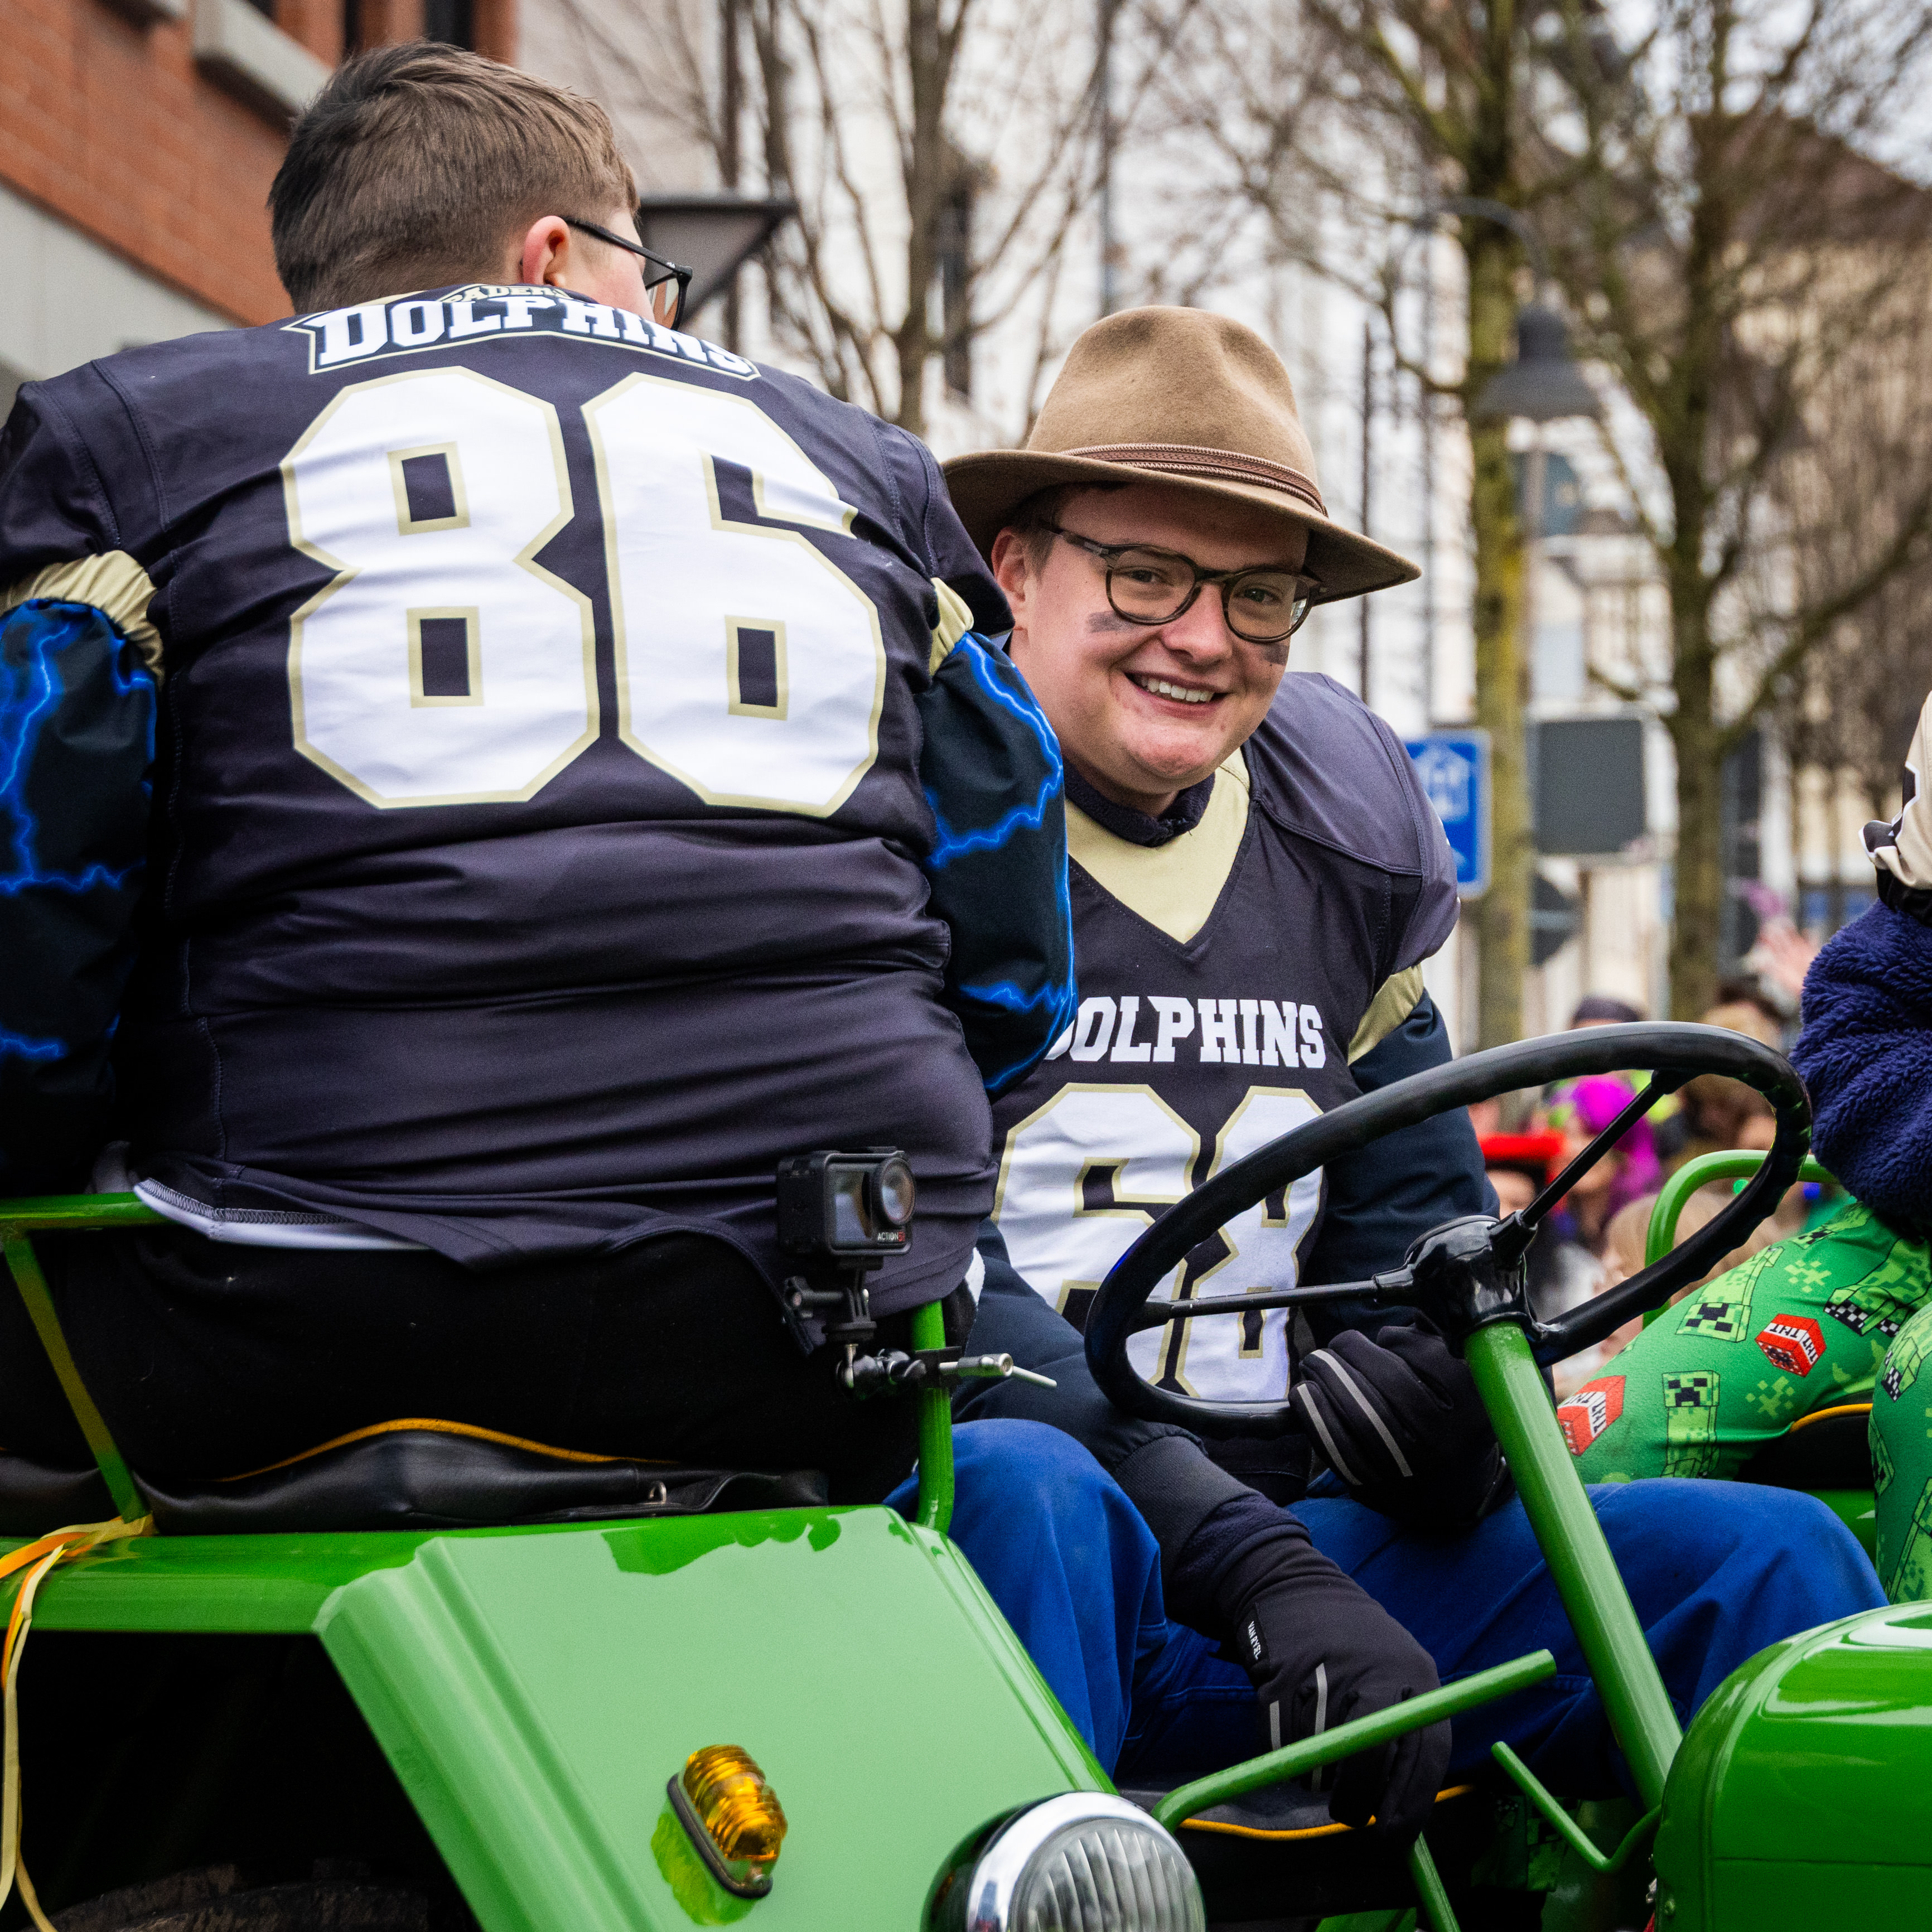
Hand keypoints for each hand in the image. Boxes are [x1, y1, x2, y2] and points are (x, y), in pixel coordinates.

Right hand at [1219, 1537, 1449, 1841]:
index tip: (1393, 1836)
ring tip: (1317, 1749)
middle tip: (1349, 1816)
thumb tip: (1400, 1807)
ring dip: (1317, 1772)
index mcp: (1416, 1674)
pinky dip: (1284, 1747)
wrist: (1291, 1582)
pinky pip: (1284, 1740)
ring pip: (1323, 1756)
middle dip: (1358, 1800)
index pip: (1426, 1754)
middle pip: (1371, 1759)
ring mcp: (1327, 1671)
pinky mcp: (1282, 1674)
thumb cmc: (1351, 1641)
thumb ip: (1403, 1727)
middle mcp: (1377, 1672)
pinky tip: (1291, 1723)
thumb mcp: (1395, 1669)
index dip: (1411, 1804)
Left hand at [1290, 1316, 1503, 1525]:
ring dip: (1328, 1379)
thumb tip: (1410, 1293)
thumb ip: (1435, 1340)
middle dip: (1351, 1353)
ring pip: (1362, 1416)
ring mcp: (1412, 1469)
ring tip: (1316, 1364)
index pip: (1425, 1356)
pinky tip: (1305, 1394)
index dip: (1395, 1339)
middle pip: (1389, 1383)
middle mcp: (1446, 1440)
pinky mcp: (1379, 1488)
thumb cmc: (1448, 1416)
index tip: (1381, 1336)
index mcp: (1473, 1405)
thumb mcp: (1460, 1380)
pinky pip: (1339, 1449)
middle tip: (1336, 1345)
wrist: (1452, 1488)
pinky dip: (1314, 1415)